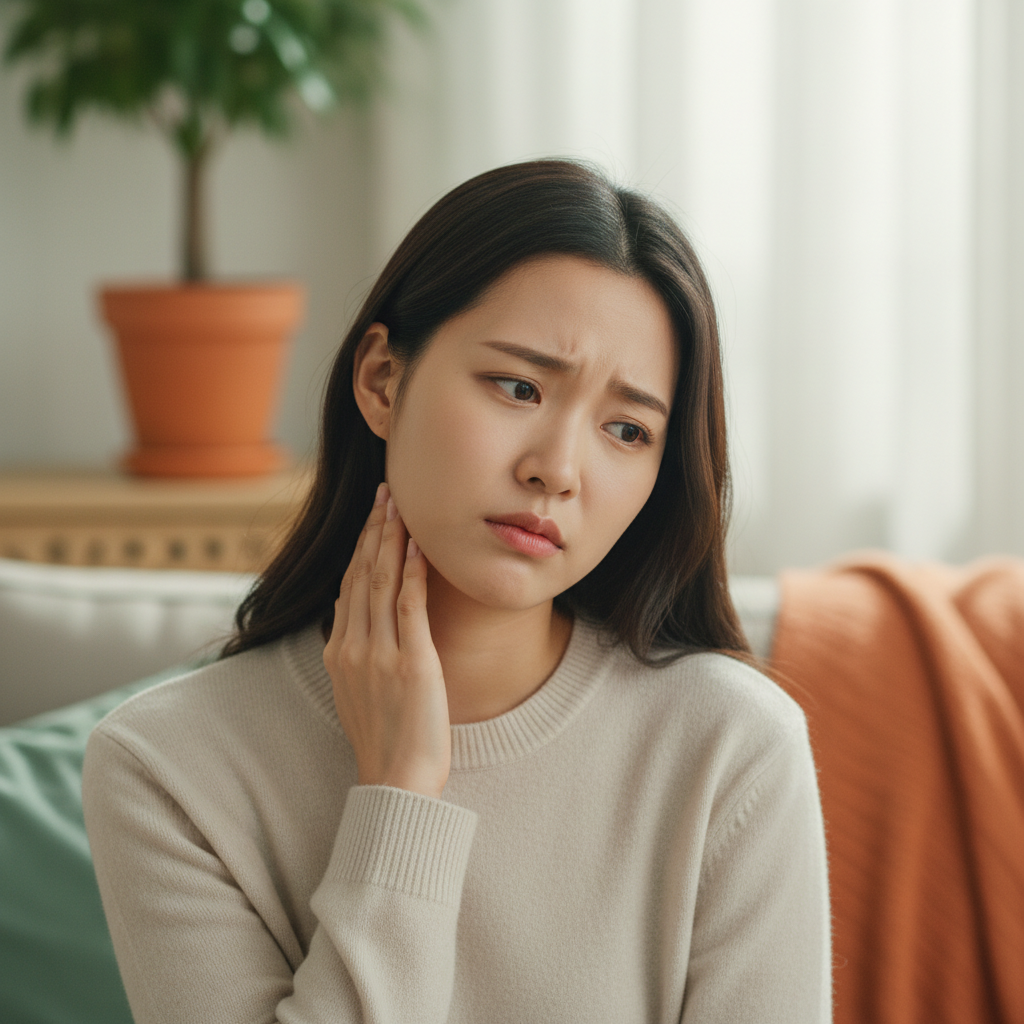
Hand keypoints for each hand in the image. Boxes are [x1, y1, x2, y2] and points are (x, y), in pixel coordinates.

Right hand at [324, 482, 450, 799]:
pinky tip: (420, 545)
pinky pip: (409, 606)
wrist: (396, 781)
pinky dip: (413, 572)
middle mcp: (353, 646)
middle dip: (375, 528)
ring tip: (400, 504)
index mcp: (338, 651)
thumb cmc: (385, 739)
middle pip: (361, 573)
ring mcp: (379, 653)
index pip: (349, 584)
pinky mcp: (411, 662)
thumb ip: (351, 646)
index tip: (373, 515)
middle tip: (387, 491)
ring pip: (381, 581)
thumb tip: (347, 605)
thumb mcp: (355, 688)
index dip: (362, 545)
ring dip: (392, 539)